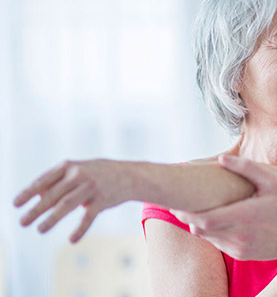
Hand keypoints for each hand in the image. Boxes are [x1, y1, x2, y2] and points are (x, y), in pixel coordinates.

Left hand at [13, 159, 134, 242]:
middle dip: (36, 210)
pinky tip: (72, 240)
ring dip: (51, 219)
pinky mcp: (103, 200)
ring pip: (66, 205)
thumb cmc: (98, 173)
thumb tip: (37, 197)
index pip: (44, 180)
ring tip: (40, 230)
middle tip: (23, 222)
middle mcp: (79, 175)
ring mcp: (92, 187)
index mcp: (69, 166)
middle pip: (52, 195)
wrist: (130, 175)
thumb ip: (58, 181)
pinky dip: (80, 230)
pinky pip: (88, 217)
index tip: (15, 204)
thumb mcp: (78, 170)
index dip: (28, 192)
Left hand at [172, 155, 276, 260]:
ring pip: (208, 238)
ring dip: (202, 226)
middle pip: (200, 230)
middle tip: (181, 205)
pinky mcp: (242, 254)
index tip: (176, 204)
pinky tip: (220, 222)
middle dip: (188, 218)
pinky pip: (220, 244)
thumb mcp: (272, 181)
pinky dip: (214, 234)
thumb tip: (222, 158)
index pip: (202, 220)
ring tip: (199, 211)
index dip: (185, 213)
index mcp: (242, 217)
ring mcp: (239, 248)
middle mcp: (237, 236)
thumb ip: (247, 168)